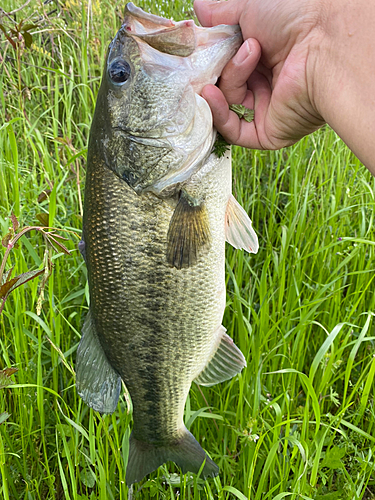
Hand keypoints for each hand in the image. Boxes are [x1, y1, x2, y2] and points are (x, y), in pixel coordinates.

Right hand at [194, 0, 325, 149]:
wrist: (323, 41)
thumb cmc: (295, 16)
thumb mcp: (248, 6)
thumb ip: (220, 12)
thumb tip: (199, 10)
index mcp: (262, 58)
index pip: (224, 65)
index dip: (211, 58)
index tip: (199, 48)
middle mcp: (265, 84)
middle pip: (223, 86)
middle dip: (217, 69)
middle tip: (216, 51)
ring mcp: (266, 109)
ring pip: (227, 103)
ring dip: (230, 78)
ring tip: (250, 53)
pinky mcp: (267, 133)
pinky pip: (233, 130)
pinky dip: (219, 112)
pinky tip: (211, 94)